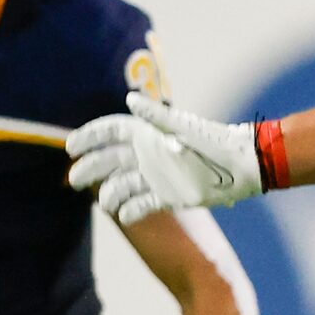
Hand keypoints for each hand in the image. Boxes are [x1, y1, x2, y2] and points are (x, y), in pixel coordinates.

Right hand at [66, 92, 260, 224]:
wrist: (243, 167)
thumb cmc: (215, 141)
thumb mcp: (183, 128)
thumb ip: (156, 117)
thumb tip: (129, 99)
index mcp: (149, 134)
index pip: (111, 132)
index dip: (90, 137)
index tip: (71, 148)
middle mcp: (149, 154)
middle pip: (110, 160)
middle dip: (90, 168)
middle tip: (74, 180)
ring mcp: (158, 176)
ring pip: (123, 184)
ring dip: (110, 192)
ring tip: (105, 203)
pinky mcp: (169, 196)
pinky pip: (143, 204)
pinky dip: (132, 210)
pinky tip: (125, 215)